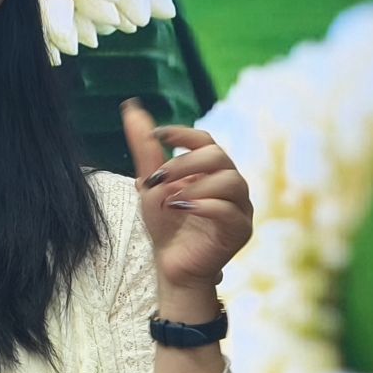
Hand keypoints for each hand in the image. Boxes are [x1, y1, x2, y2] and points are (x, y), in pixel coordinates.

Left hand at [122, 101, 253, 296]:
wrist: (172, 265)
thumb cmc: (166, 223)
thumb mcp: (150, 183)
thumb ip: (145, 149)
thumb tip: (131, 108)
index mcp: (211, 169)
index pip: (205, 140)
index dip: (182, 134)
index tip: (156, 136)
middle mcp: (230, 183)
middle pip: (219, 156)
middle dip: (185, 163)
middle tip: (158, 178)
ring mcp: (239, 207)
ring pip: (231, 181)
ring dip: (195, 185)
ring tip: (171, 200)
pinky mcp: (241, 230)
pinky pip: (231, 211)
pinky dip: (204, 206)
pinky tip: (182, 209)